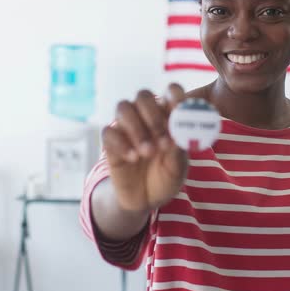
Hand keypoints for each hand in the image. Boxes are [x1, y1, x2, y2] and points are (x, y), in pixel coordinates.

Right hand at [102, 84, 187, 211]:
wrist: (146, 199)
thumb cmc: (166, 176)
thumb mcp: (178, 166)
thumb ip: (179, 148)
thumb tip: (180, 131)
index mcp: (167, 114)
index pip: (170, 91)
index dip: (175, 94)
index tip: (179, 108)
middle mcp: (145, 114)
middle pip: (143, 96)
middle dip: (154, 117)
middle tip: (164, 142)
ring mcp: (126, 126)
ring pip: (123, 108)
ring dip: (137, 129)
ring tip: (148, 152)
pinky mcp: (110, 142)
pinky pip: (109, 132)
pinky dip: (122, 144)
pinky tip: (133, 158)